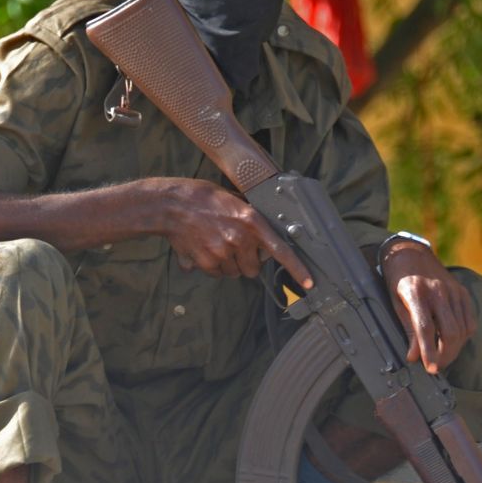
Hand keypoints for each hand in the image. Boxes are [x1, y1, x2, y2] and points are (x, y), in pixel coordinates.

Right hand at [147, 178, 312, 286]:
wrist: (173, 205)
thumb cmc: (203, 199)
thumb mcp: (234, 201)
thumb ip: (251, 221)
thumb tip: (263, 242)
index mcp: (251, 221)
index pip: (281, 250)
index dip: (297, 269)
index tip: (309, 283)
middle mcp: (240, 238)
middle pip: (253, 269)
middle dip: (246, 263)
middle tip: (234, 247)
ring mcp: (223, 252)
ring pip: (234, 273)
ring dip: (228, 264)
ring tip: (215, 243)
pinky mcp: (207, 262)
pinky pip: (217, 274)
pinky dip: (212, 266)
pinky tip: (204, 248)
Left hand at [380, 244, 474, 374]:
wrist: (411, 253)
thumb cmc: (398, 280)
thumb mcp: (395, 302)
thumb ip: (407, 328)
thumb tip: (414, 357)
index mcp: (416, 292)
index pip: (425, 328)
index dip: (429, 351)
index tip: (431, 369)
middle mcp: (438, 290)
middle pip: (449, 332)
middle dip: (445, 355)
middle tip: (436, 367)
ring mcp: (453, 290)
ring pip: (462, 329)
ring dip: (454, 349)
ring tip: (442, 357)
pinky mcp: (463, 292)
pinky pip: (470, 321)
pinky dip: (463, 336)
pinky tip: (453, 341)